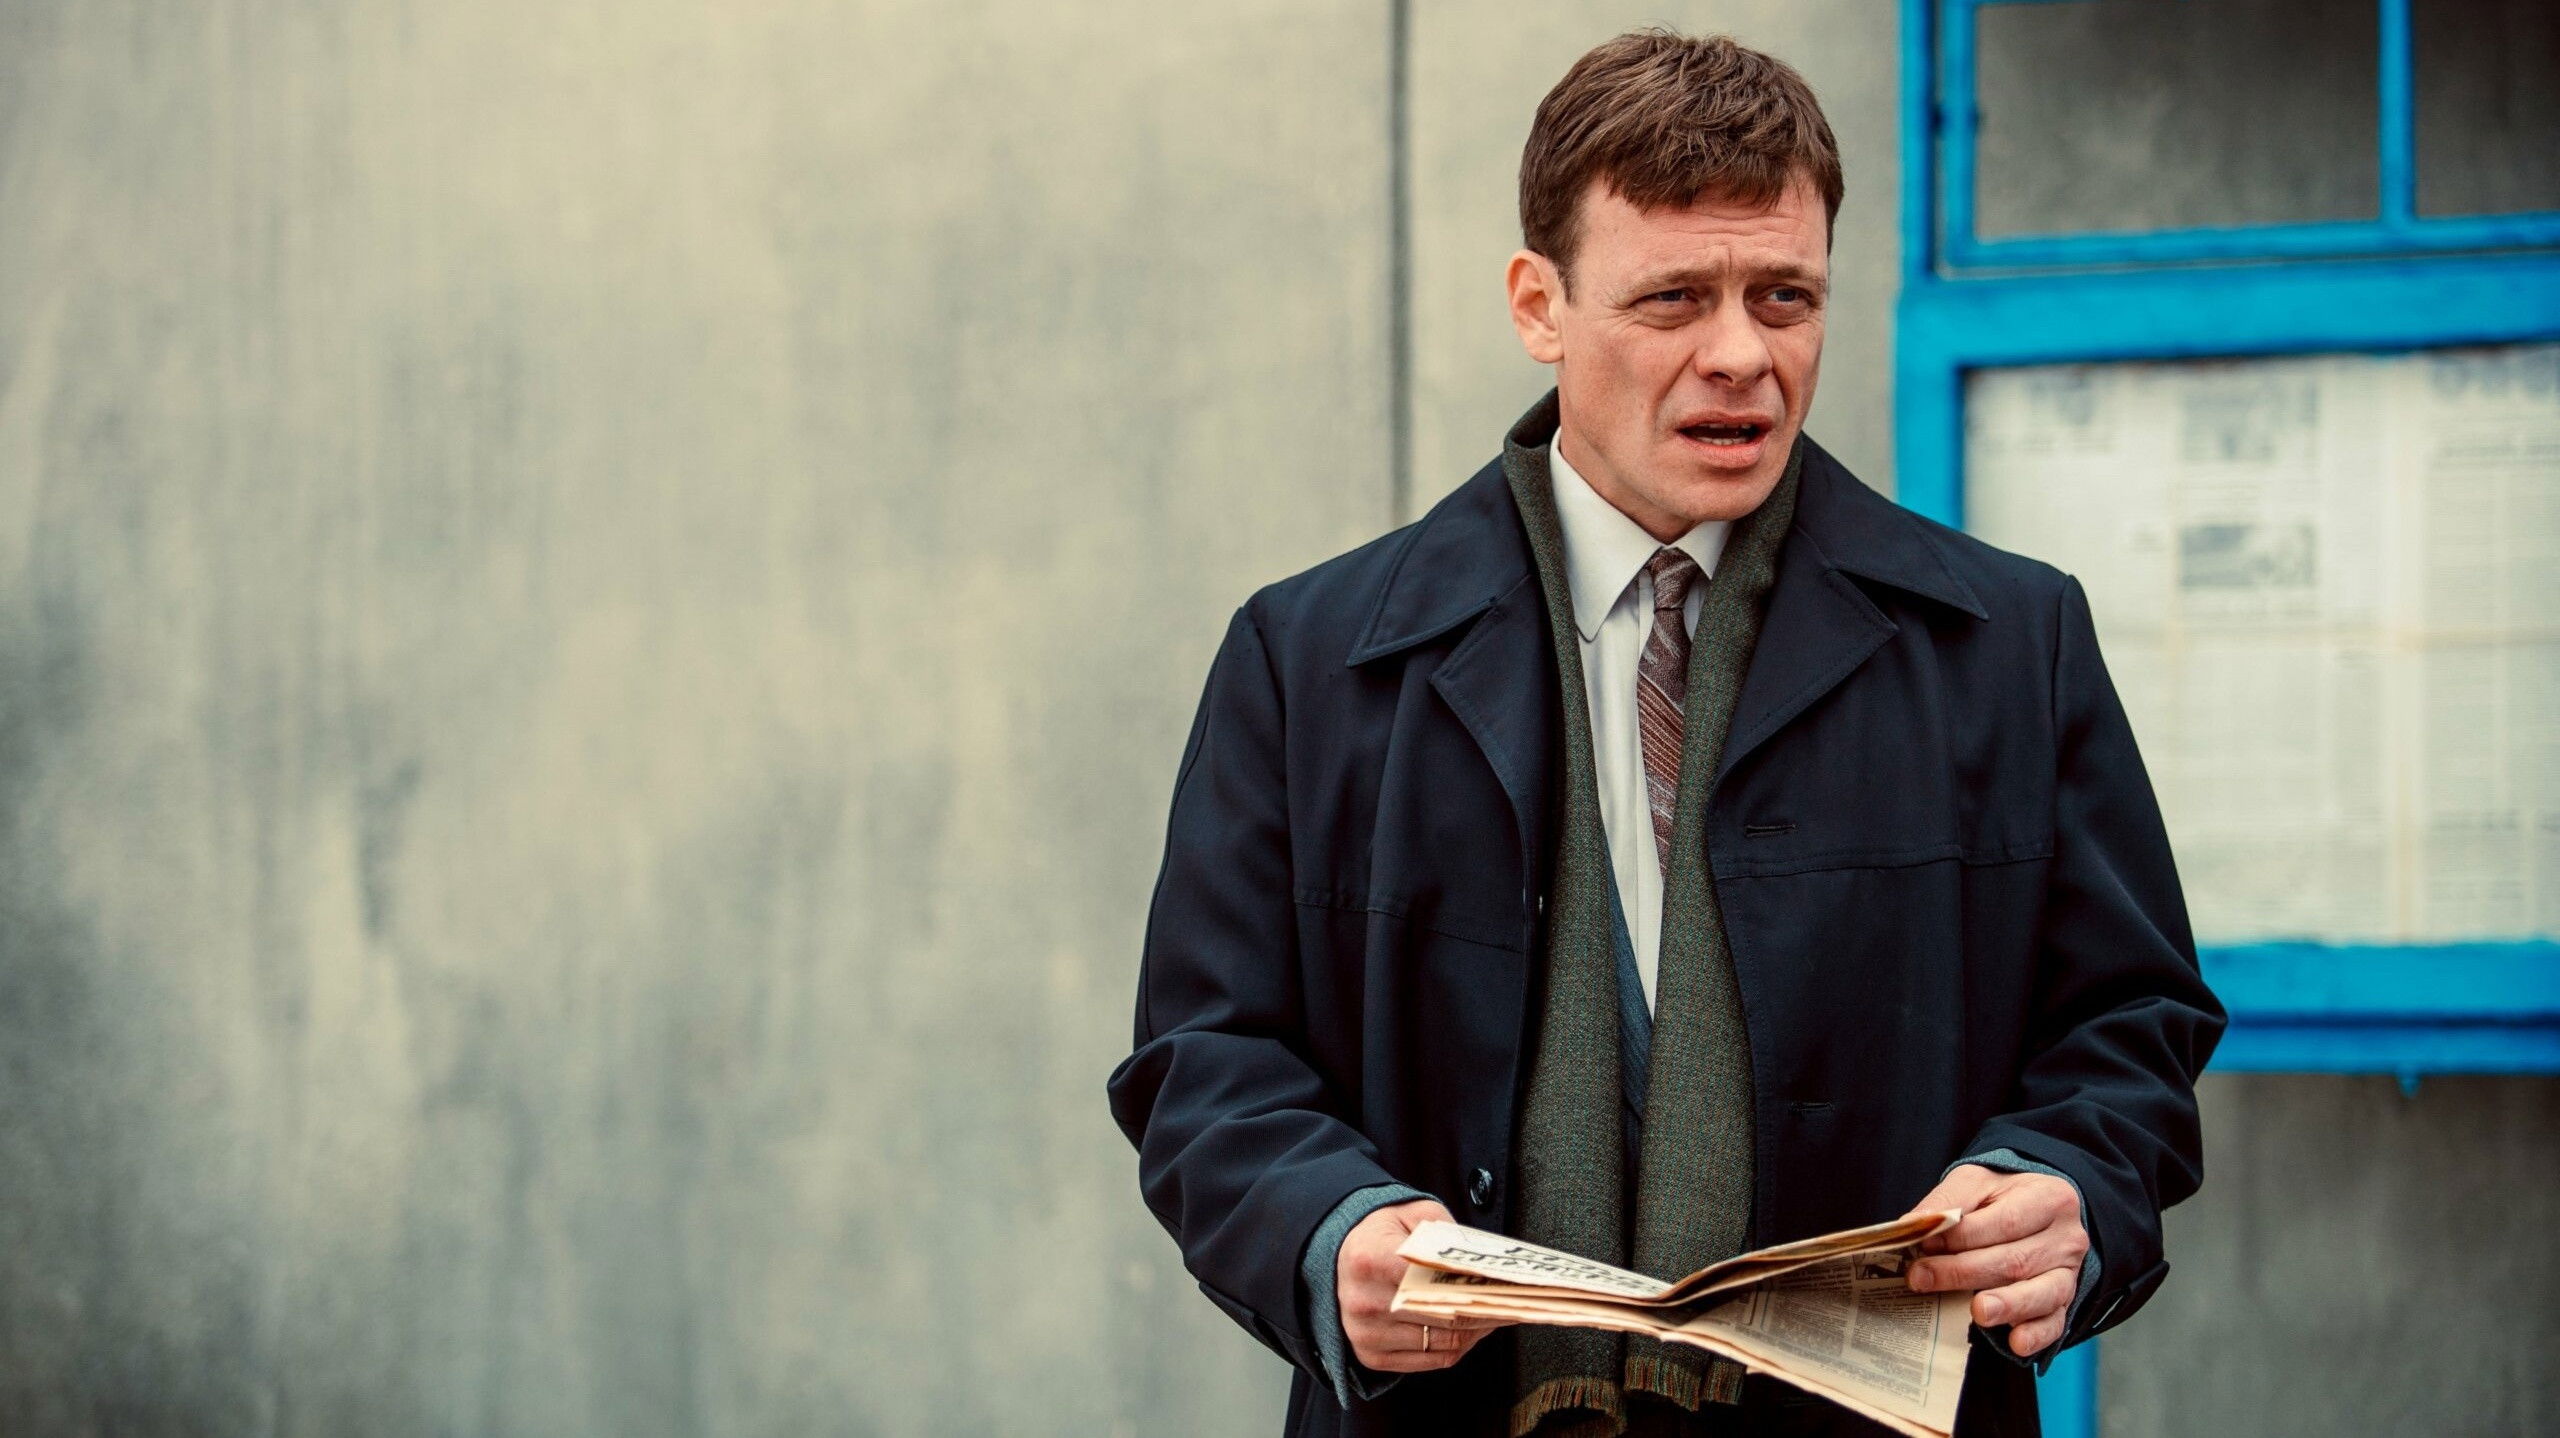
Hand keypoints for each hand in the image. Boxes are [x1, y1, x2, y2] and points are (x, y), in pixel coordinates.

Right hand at [1336, 1199, 1508, 1372]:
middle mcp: (1364, 1302)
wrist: (1340, 1250)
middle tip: (1511, 1303)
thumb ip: (1448, 1236)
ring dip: (1474, 1333)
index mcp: (1370, 1260)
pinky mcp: (1371, 1355)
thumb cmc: (1381, 1231)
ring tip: (1492, 1314)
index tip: (1505, 1288)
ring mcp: (1365, 1334)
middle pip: (1444, 1320)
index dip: (1476, 1290)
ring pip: (1441, 1345)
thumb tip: (1485, 1264)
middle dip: (1484, 1312)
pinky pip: (1429, 1360)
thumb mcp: (1416, 1214)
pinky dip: (1455, 1347)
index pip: (1435, 1286)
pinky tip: (1468, 1330)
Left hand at [1901, 1165, 2088, 1358]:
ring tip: (1978, 1312)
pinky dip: (2035, 1335)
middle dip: (1964, 1272)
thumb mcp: (1976, 1182)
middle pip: (2015, 1260)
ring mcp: (2069, 1274)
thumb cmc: (2002, 1197)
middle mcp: (2066, 1238)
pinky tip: (2015, 1342)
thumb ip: (1947, 1202)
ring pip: (2040, 1294)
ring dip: (2007, 1306)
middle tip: (1922, 1279)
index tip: (1924, 1244)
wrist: (2036, 1210)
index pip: (2005, 1222)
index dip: (1962, 1237)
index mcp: (2048, 1199)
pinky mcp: (2065, 1303)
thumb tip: (1913, 1226)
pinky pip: (2054, 1323)